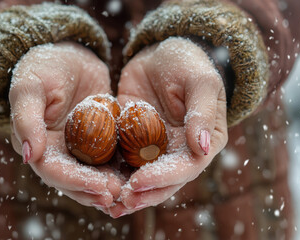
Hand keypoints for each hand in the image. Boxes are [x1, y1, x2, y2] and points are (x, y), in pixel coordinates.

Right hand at [9, 42, 121, 210]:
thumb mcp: (30, 87)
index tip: (101, 188)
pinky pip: (110, 159)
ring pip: (93, 175)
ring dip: (110, 186)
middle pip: (75, 180)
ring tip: (130, 193)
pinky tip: (138, 176)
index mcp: (38, 145)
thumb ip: (27, 119)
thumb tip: (29, 157)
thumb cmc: (43, 67)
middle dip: (96, 189)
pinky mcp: (99, 141)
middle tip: (119, 195)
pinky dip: (121, 169)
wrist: (69, 56)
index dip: (77, 182)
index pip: (54, 171)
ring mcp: (80, 149)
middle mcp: (58, 153)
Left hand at [109, 37, 227, 216]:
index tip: (138, 182)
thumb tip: (203, 149)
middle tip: (119, 203)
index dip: (162, 178)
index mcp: (203, 142)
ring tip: (106, 205)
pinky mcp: (134, 142)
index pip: (186, 168)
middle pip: (163, 182)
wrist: (160, 54)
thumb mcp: (199, 81)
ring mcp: (156, 149)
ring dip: (126, 193)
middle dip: (142, 195)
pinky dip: (112, 175)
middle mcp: (181, 152)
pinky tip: (95, 184)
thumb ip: (202, 113)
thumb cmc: (187, 62)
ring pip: (143, 178)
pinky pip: (124, 162)